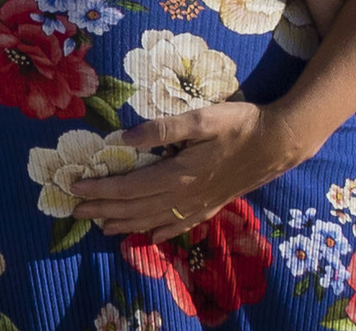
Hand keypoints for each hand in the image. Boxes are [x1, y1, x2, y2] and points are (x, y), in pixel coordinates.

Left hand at [69, 101, 312, 242]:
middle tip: (76, 211)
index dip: (100, 189)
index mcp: (177, 173)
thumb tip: (125, 138)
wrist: (279, 142)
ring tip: (102, 227)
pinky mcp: (213, 205)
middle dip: (103, 210)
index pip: (128, 186)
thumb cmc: (239, 124)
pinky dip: (161, 232)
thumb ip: (162, 129)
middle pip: (135, 207)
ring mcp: (199, 204)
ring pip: (154, 220)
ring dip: (125, 224)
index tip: (75, 187)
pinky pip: (181, 225)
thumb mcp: (201, 118)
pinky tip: (151, 237)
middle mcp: (184, 195)